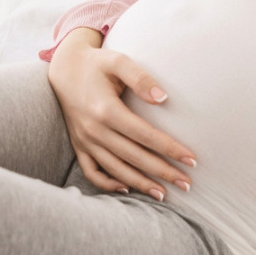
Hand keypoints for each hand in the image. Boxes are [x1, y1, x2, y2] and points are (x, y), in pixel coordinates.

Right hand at [47, 28, 195, 200]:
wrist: (64, 68)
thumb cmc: (96, 63)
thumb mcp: (118, 61)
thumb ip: (141, 78)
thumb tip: (163, 98)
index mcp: (106, 110)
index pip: (145, 135)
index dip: (169, 149)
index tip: (191, 159)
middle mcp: (94, 129)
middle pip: (134, 157)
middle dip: (162, 172)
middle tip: (186, 184)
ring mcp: (84, 140)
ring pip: (116, 169)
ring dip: (141, 184)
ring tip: (164, 193)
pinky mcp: (78, 145)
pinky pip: (91, 171)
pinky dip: (107, 183)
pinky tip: (127, 188)